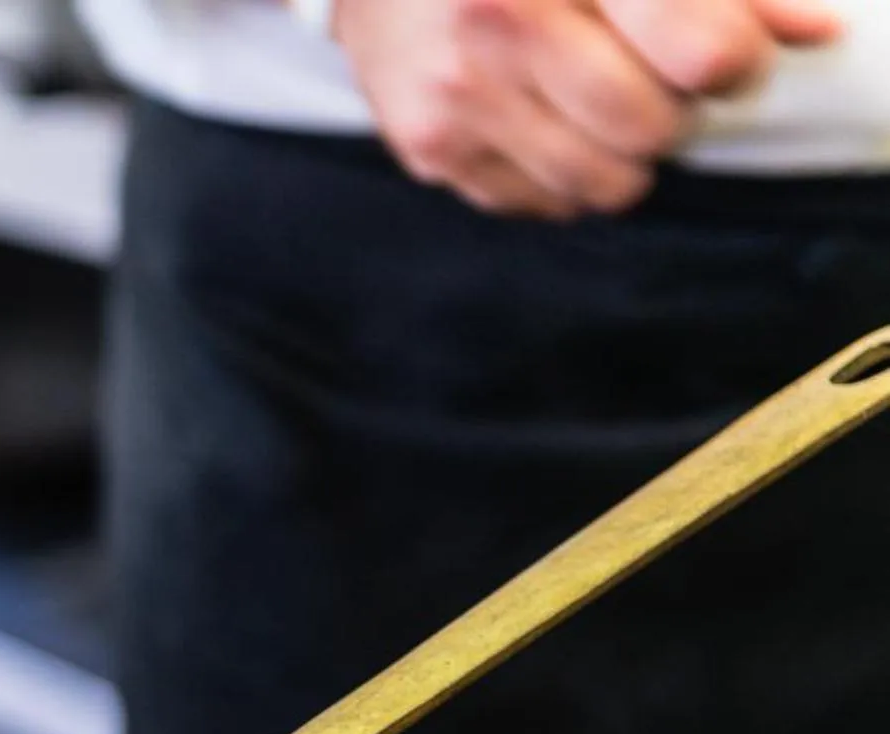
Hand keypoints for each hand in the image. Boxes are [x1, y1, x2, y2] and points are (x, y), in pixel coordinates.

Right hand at [334, 0, 842, 218]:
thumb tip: (811, 33)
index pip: (703, 55)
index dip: (730, 63)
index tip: (713, 52)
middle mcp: (503, 24)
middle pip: (651, 130)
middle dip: (665, 111)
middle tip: (640, 75)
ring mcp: (459, 95)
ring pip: (601, 183)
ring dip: (615, 153)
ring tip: (591, 101)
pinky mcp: (429, 147)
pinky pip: (539, 203)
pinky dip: (556, 174)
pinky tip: (539, 121)